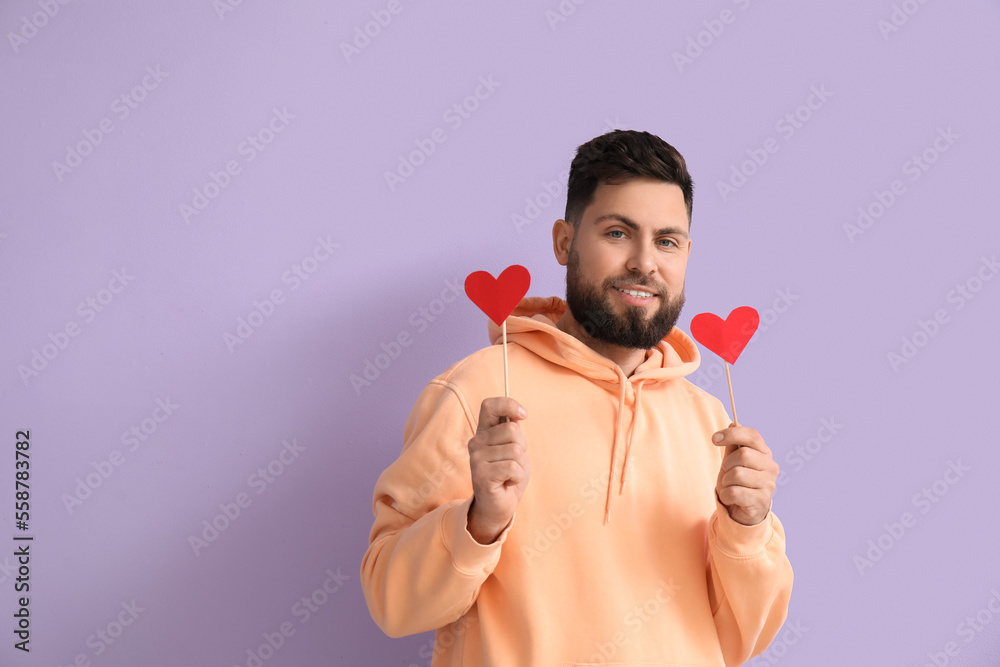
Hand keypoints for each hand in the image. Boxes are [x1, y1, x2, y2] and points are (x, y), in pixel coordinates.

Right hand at [467, 397, 529, 543]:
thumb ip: (513, 431)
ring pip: (515, 450)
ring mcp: (476, 458)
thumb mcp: (514, 448)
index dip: (508, 404)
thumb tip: (518, 415)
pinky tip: (508, 483)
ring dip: (520, 466)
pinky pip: (513, 467)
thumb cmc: (509, 475)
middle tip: (514, 462)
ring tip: (509, 475)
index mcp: (484, 432)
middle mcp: (476, 442)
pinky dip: (517, 477)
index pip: (490, 405)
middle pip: (512, 430)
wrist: (500, 506)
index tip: (523, 414)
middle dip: (522, 447)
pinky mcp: (481, 474)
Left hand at [712, 423, 778, 525]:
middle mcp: (771, 467)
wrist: (742, 511)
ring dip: (726, 481)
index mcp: (764, 453)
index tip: (714, 439)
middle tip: (727, 473)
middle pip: (743, 454)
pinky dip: (726, 495)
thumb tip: (733, 423)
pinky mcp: (761, 501)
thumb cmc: (737, 482)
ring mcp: (768, 484)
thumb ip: (733, 444)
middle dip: (727, 464)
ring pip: (737, 474)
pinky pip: (734, 492)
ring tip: (730, 487)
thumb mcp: (732, 461)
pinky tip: (731, 498)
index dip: (732, 434)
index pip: (752, 435)